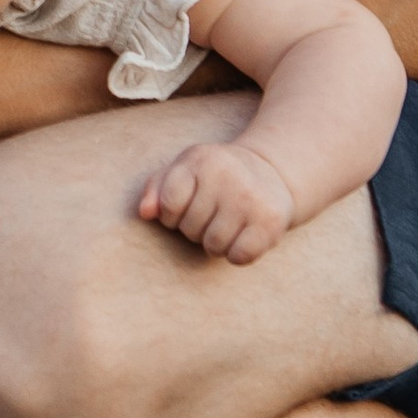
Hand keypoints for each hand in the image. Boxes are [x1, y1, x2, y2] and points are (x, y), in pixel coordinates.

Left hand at [137, 138, 296, 262]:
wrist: (273, 172)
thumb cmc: (216, 176)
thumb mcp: (184, 170)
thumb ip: (156, 188)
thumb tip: (145, 212)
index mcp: (201, 160)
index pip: (168, 204)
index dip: (172, 214)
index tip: (184, 206)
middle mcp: (227, 176)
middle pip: (190, 228)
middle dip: (196, 228)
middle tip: (214, 213)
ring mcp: (251, 199)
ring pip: (213, 246)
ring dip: (216, 243)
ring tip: (228, 223)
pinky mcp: (271, 222)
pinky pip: (239, 257)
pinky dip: (237, 254)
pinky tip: (244, 235)